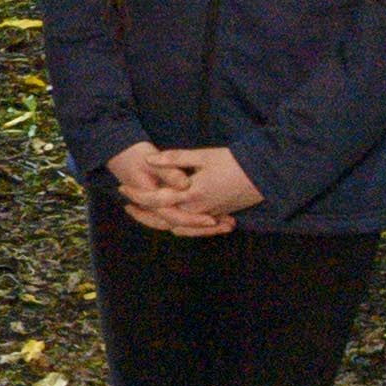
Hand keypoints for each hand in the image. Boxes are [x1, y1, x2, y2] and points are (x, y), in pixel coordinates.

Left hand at [121, 146, 259, 234]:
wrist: (263, 175)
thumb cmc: (233, 162)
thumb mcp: (202, 156)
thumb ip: (174, 159)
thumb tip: (149, 159)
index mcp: (190, 195)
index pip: (156, 200)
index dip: (137, 195)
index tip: (122, 189)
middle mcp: (197, 211)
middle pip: (162, 219)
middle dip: (142, 213)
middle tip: (127, 205)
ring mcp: (206, 217)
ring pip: (175, 226)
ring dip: (157, 221)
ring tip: (142, 213)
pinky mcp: (214, 217)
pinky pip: (191, 229)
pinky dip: (177, 226)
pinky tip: (170, 222)